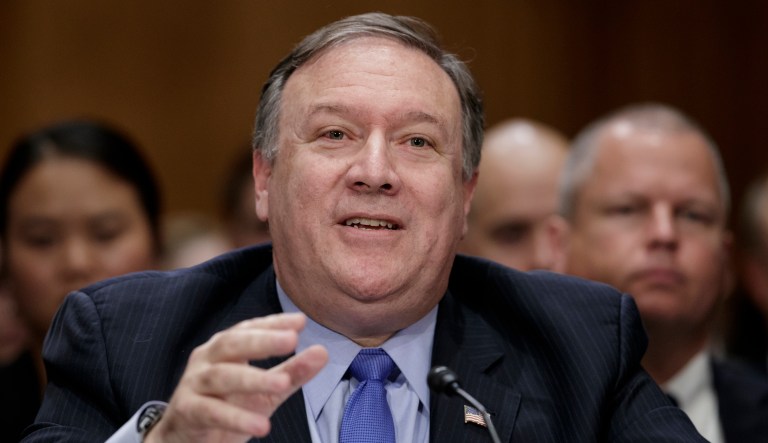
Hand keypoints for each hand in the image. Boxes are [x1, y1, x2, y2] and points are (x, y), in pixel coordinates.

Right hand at [145, 312, 327, 442]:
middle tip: (292, 340)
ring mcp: (194, 384)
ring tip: (283, 383)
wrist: (185, 438)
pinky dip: (235, 417)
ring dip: (254, 379)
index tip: (300, 321)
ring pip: (222, 376)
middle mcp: (207, 359)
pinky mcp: (186, 411)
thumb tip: (322, 353)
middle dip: (262, 341)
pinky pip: (210, 412)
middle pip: (232, 343)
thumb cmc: (227, 404)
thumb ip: (292, 372)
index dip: (273, 323)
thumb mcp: (265, 390)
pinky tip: (262, 424)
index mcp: (225, 348)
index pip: (249, 328)